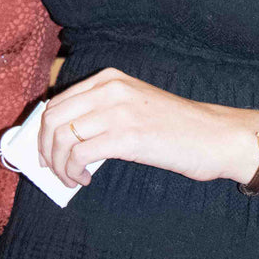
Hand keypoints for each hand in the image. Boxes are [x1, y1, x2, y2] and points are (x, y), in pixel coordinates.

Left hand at [38, 68, 258, 189]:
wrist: (215, 136)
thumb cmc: (176, 128)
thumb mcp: (133, 106)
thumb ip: (101, 113)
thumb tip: (63, 140)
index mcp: (109, 79)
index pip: (58, 101)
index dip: (43, 130)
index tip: (44, 151)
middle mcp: (109, 89)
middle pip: (52, 118)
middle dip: (44, 148)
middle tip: (51, 168)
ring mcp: (117, 111)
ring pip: (61, 138)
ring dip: (58, 164)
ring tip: (70, 178)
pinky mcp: (126, 136)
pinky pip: (79, 155)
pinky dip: (73, 171)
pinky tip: (83, 179)